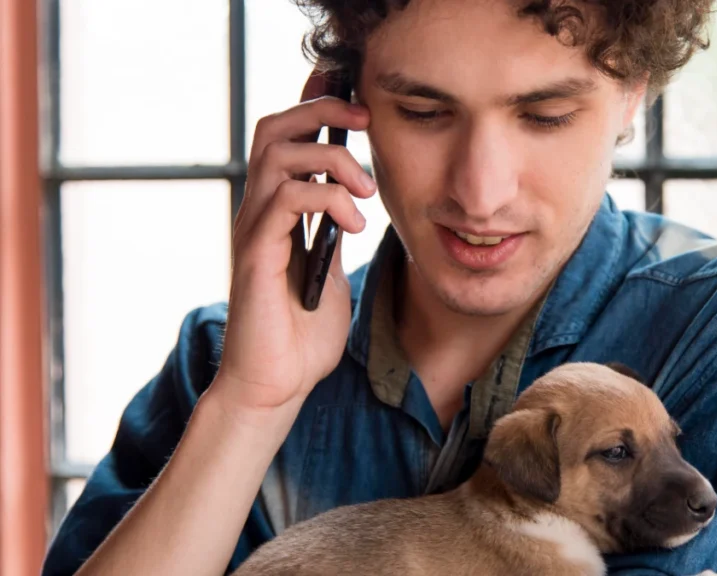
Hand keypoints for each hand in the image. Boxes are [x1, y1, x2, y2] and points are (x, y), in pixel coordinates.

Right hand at [214, 69, 374, 417]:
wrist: (276, 385)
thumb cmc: (302, 336)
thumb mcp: (329, 271)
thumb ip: (332, 233)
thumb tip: (351, 203)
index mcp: (277, 212)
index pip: (286, 139)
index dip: (315, 109)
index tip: (358, 104)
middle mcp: (259, 212)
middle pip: (274, 128)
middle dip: (322, 112)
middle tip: (366, 122)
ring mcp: (254, 231)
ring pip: (277, 155)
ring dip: (331, 159)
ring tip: (366, 190)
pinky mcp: (256, 255)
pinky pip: (284, 201)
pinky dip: (326, 199)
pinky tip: (354, 224)